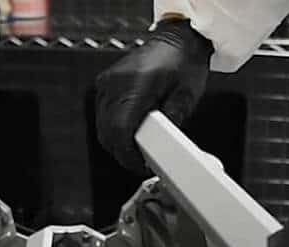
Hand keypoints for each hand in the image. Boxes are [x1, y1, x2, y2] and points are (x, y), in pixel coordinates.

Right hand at [95, 18, 212, 173]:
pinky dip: (112, 129)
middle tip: (142, 161)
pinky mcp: (104, 84)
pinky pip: (101, 116)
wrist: (178, 40)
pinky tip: (128, 133)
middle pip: (107, 132)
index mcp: (137, 83)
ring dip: (116, 142)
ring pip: (101, 127)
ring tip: (137, 148)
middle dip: (123, 152)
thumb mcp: (187, 95)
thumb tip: (161, 148)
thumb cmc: (184, 62)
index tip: (140, 165)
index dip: (128, 154)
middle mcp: (116, 82)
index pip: (120, 130)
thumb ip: (172, 122)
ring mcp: (107, 82)